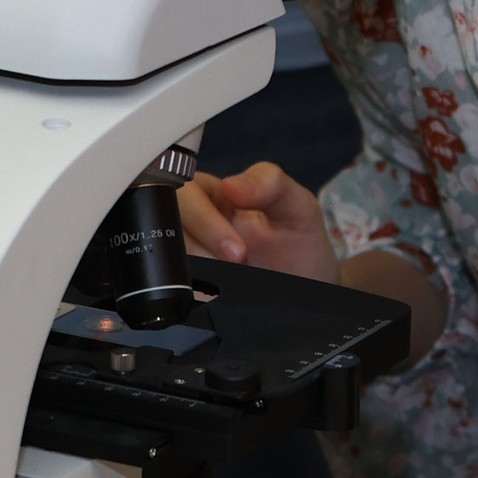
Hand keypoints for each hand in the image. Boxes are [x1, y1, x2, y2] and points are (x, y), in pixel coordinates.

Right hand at [178, 164, 340, 283]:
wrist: (310, 292)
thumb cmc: (300, 242)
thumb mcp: (297, 206)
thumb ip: (271, 184)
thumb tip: (231, 184)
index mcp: (212, 194)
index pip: (184, 192)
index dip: (202, 217)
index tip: (235, 246)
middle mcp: (193, 223)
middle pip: (167, 224)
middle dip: (203, 244)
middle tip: (240, 260)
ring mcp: (187, 255)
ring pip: (167, 257)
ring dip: (202, 269)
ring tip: (238, 275)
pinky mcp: (186, 285)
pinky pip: (173, 285)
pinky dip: (195, 290)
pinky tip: (220, 292)